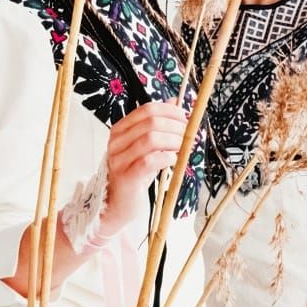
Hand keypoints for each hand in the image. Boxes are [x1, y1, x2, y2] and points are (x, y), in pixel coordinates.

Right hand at [99, 102, 185, 235]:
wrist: (118, 204)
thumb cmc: (134, 173)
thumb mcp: (144, 146)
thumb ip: (157, 124)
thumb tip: (175, 102)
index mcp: (120, 130)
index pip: (147, 109)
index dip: (170, 112)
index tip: (186, 120)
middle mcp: (116, 142)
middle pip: (151, 122)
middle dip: (176, 126)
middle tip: (190, 135)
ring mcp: (119, 159)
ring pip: (151, 139)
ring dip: (174, 141)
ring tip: (184, 147)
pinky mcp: (126, 177)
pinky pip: (149, 161)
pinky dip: (166, 158)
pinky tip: (173, 160)